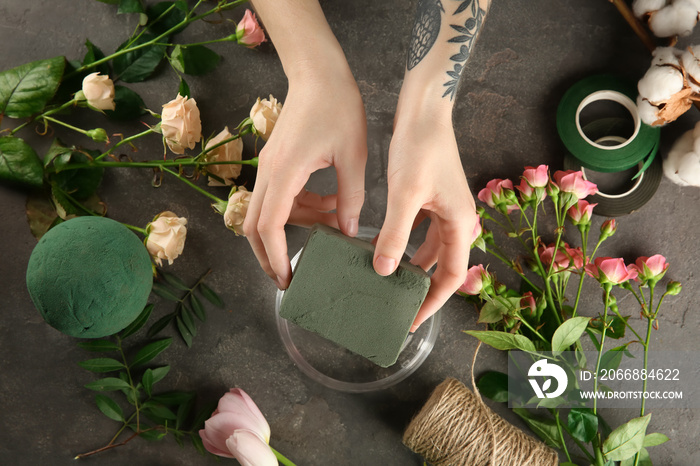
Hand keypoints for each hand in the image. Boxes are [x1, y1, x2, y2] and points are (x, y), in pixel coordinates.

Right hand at [243, 64, 366, 289]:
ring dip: (295, 227)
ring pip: (268, 212)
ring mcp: (269, 166)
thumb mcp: (353, 156)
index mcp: (285, 172)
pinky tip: (329, 205)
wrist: (319, 72)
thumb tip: (348, 232)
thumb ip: (350, 198)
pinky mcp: (277, 161)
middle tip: (288, 277)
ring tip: (330, 230)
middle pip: (253, 225)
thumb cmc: (337, 106)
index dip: (275, 256)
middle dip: (268, 255)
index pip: (269, 226)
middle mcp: (269, 172)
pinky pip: (280, 196)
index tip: (286, 278)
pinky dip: (300, 208)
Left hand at [374, 103, 476, 331]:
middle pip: (444, 266)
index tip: (413, 320)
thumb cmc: (421, 146)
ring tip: (391, 285)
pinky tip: (387, 249)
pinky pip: (422, 231)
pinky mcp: (431, 197)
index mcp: (460, 222)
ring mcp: (445, 208)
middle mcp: (458, 218)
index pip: (453, 277)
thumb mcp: (406, 195)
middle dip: (424, 289)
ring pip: (431, 249)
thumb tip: (385, 271)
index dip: (433, 302)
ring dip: (414, 267)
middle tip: (400, 307)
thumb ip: (396, 235)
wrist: (424, 109)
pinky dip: (407, 244)